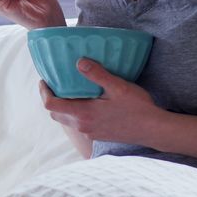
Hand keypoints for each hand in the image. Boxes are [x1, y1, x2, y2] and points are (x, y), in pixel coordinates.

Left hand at [39, 58, 160, 144]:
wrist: (153, 130)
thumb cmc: (138, 108)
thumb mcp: (118, 87)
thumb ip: (97, 74)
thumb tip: (79, 62)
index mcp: (83, 114)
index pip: (51, 105)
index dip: (44, 92)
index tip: (44, 80)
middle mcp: (83, 126)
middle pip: (55, 113)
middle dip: (50, 98)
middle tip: (54, 83)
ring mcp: (90, 132)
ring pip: (66, 120)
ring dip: (63, 106)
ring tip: (68, 89)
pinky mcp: (98, 135)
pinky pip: (78, 124)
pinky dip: (74, 112)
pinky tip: (86, 100)